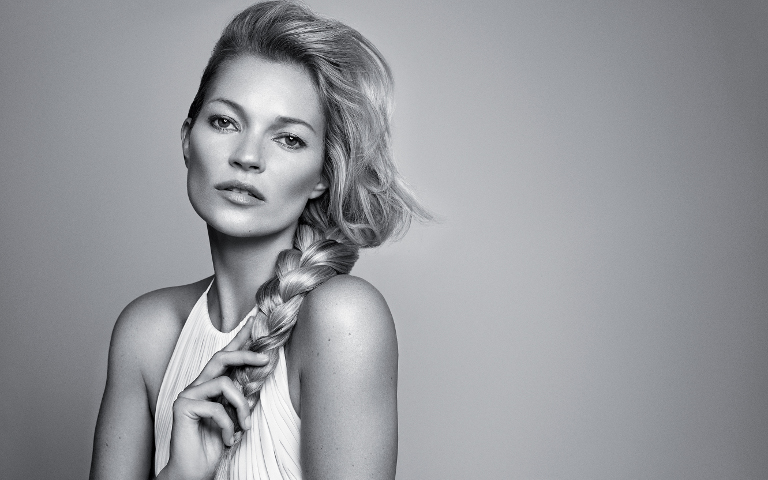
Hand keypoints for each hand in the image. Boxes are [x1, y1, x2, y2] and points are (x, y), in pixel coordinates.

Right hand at [158, 317, 266, 479]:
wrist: (193, 472)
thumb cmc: (214, 445)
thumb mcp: (235, 417)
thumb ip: (241, 397)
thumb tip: (259, 377)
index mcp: (208, 385)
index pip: (224, 356)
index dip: (238, 339)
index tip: (253, 321)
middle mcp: (196, 386)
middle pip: (221, 357)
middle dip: (246, 354)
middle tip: (266, 358)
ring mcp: (187, 395)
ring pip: (224, 384)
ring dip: (241, 406)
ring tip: (243, 427)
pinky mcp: (182, 407)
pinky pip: (215, 407)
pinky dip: (227, 425)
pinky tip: (227, 439)